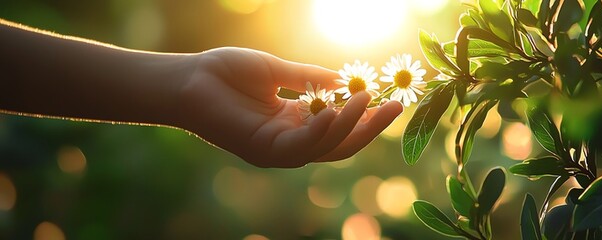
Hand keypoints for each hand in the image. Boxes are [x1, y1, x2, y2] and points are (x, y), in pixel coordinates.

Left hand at [176, 47, 402, 167]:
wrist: (187, 79)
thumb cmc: (224, 72)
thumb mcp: (277, 70)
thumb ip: (310, 78)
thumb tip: (344, 80)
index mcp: (294, 124)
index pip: (338, 126)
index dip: (365, 116)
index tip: (389, 98)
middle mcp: (290, 142)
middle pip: (341, 143)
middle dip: (371, 128)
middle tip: (397, 106)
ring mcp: (279, 150)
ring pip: (328, 147)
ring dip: (352, 125)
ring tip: (369, 99)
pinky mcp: (266, 151)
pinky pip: (304, 145)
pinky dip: (324, 130)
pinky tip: (337, 110)